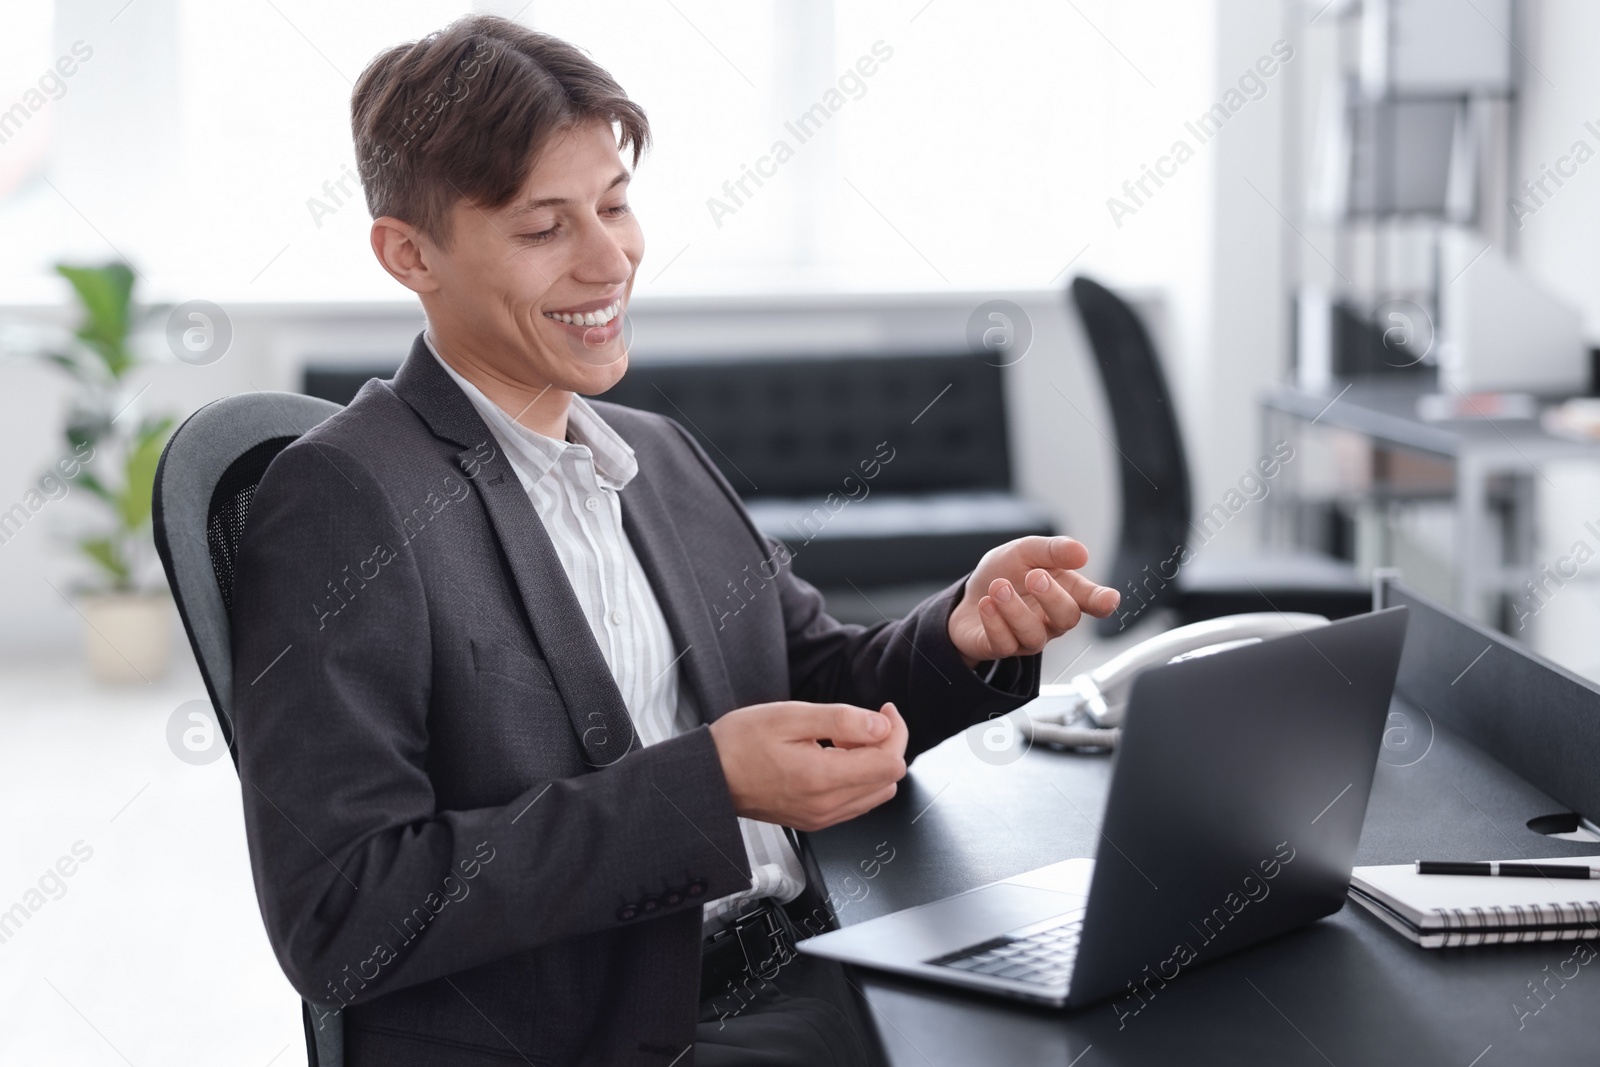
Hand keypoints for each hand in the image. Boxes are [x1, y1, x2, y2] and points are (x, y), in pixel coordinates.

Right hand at [708, 701, 907, 831]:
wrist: (709, 776)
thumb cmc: (739, 743)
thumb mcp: (790, 716)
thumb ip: (841, 720)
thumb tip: (881, 726)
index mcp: (822, 778)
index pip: (891, 763)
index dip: (895, 731)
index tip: (883, 710)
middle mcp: (826, 806)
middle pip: (889, 779)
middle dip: (884, 745)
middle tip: (858, 722)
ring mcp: (821, 818)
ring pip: (876, 793)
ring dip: (871, 763)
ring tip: (842, 740)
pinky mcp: (815, 820)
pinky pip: (856, 802)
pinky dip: (856, 778)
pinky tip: (833, 758)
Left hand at [948, 536, 1119, 668]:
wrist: (969, 594)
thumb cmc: (1006, 574)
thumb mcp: (1025, 551)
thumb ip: (1052, 550)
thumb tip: (1081, 552)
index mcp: (1064, 593)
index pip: (1091, 601)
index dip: (1102, 601)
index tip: (1109, 599)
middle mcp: (1050, 619)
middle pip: (1066, 619)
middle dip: (1053, 598)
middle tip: (1035, 577)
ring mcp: (1027, 637)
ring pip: (1033, 635)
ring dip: (1015, 609)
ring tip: (999, 586)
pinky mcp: (1001, 647)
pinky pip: (1004, 643)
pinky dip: (994, 622)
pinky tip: (986, 604)